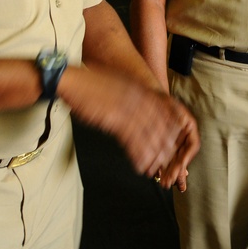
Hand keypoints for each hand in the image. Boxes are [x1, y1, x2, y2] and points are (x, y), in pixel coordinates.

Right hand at [64, 68, 199, 187]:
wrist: (73, 80)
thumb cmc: (90, 82)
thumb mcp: (117, 82)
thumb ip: (130, 94)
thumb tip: (137, 107)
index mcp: (138, 88)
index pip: (163, 109)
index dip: (169, 126)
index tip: (174, 139)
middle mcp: (137, 97)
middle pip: (159, 124)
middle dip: (164, 144)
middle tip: (168, 159)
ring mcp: (127, 108)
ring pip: (147, 134)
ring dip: (153, 154)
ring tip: (156, 168)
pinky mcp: (114, 119)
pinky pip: (131, 140)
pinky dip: (138, 155)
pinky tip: (141, 166)